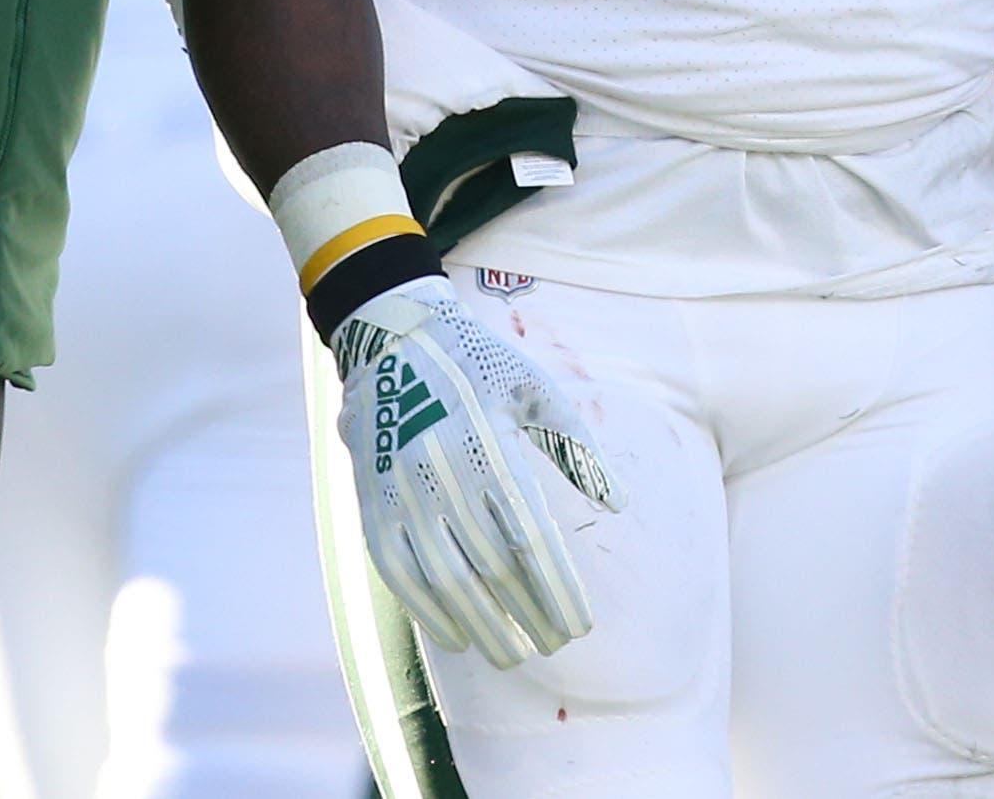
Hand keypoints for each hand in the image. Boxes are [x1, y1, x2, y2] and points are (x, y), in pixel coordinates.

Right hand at [331, 274, 623, 667]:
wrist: (391, 338)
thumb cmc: (476, 364)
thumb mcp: (534, 388)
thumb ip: (577, 447)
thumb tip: (619, 503)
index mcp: (490, 449)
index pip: (530, 541)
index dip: (556, 590)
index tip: (581, 625)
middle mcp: (443, 478)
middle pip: (493, 570)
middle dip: (528, 615)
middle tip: (555, 644)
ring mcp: (403, 496)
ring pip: (447, 580)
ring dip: (483, 626)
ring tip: (513, 654)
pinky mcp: (373, 505)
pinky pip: (398, 573)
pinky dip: (427, 611)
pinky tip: (457, 637)